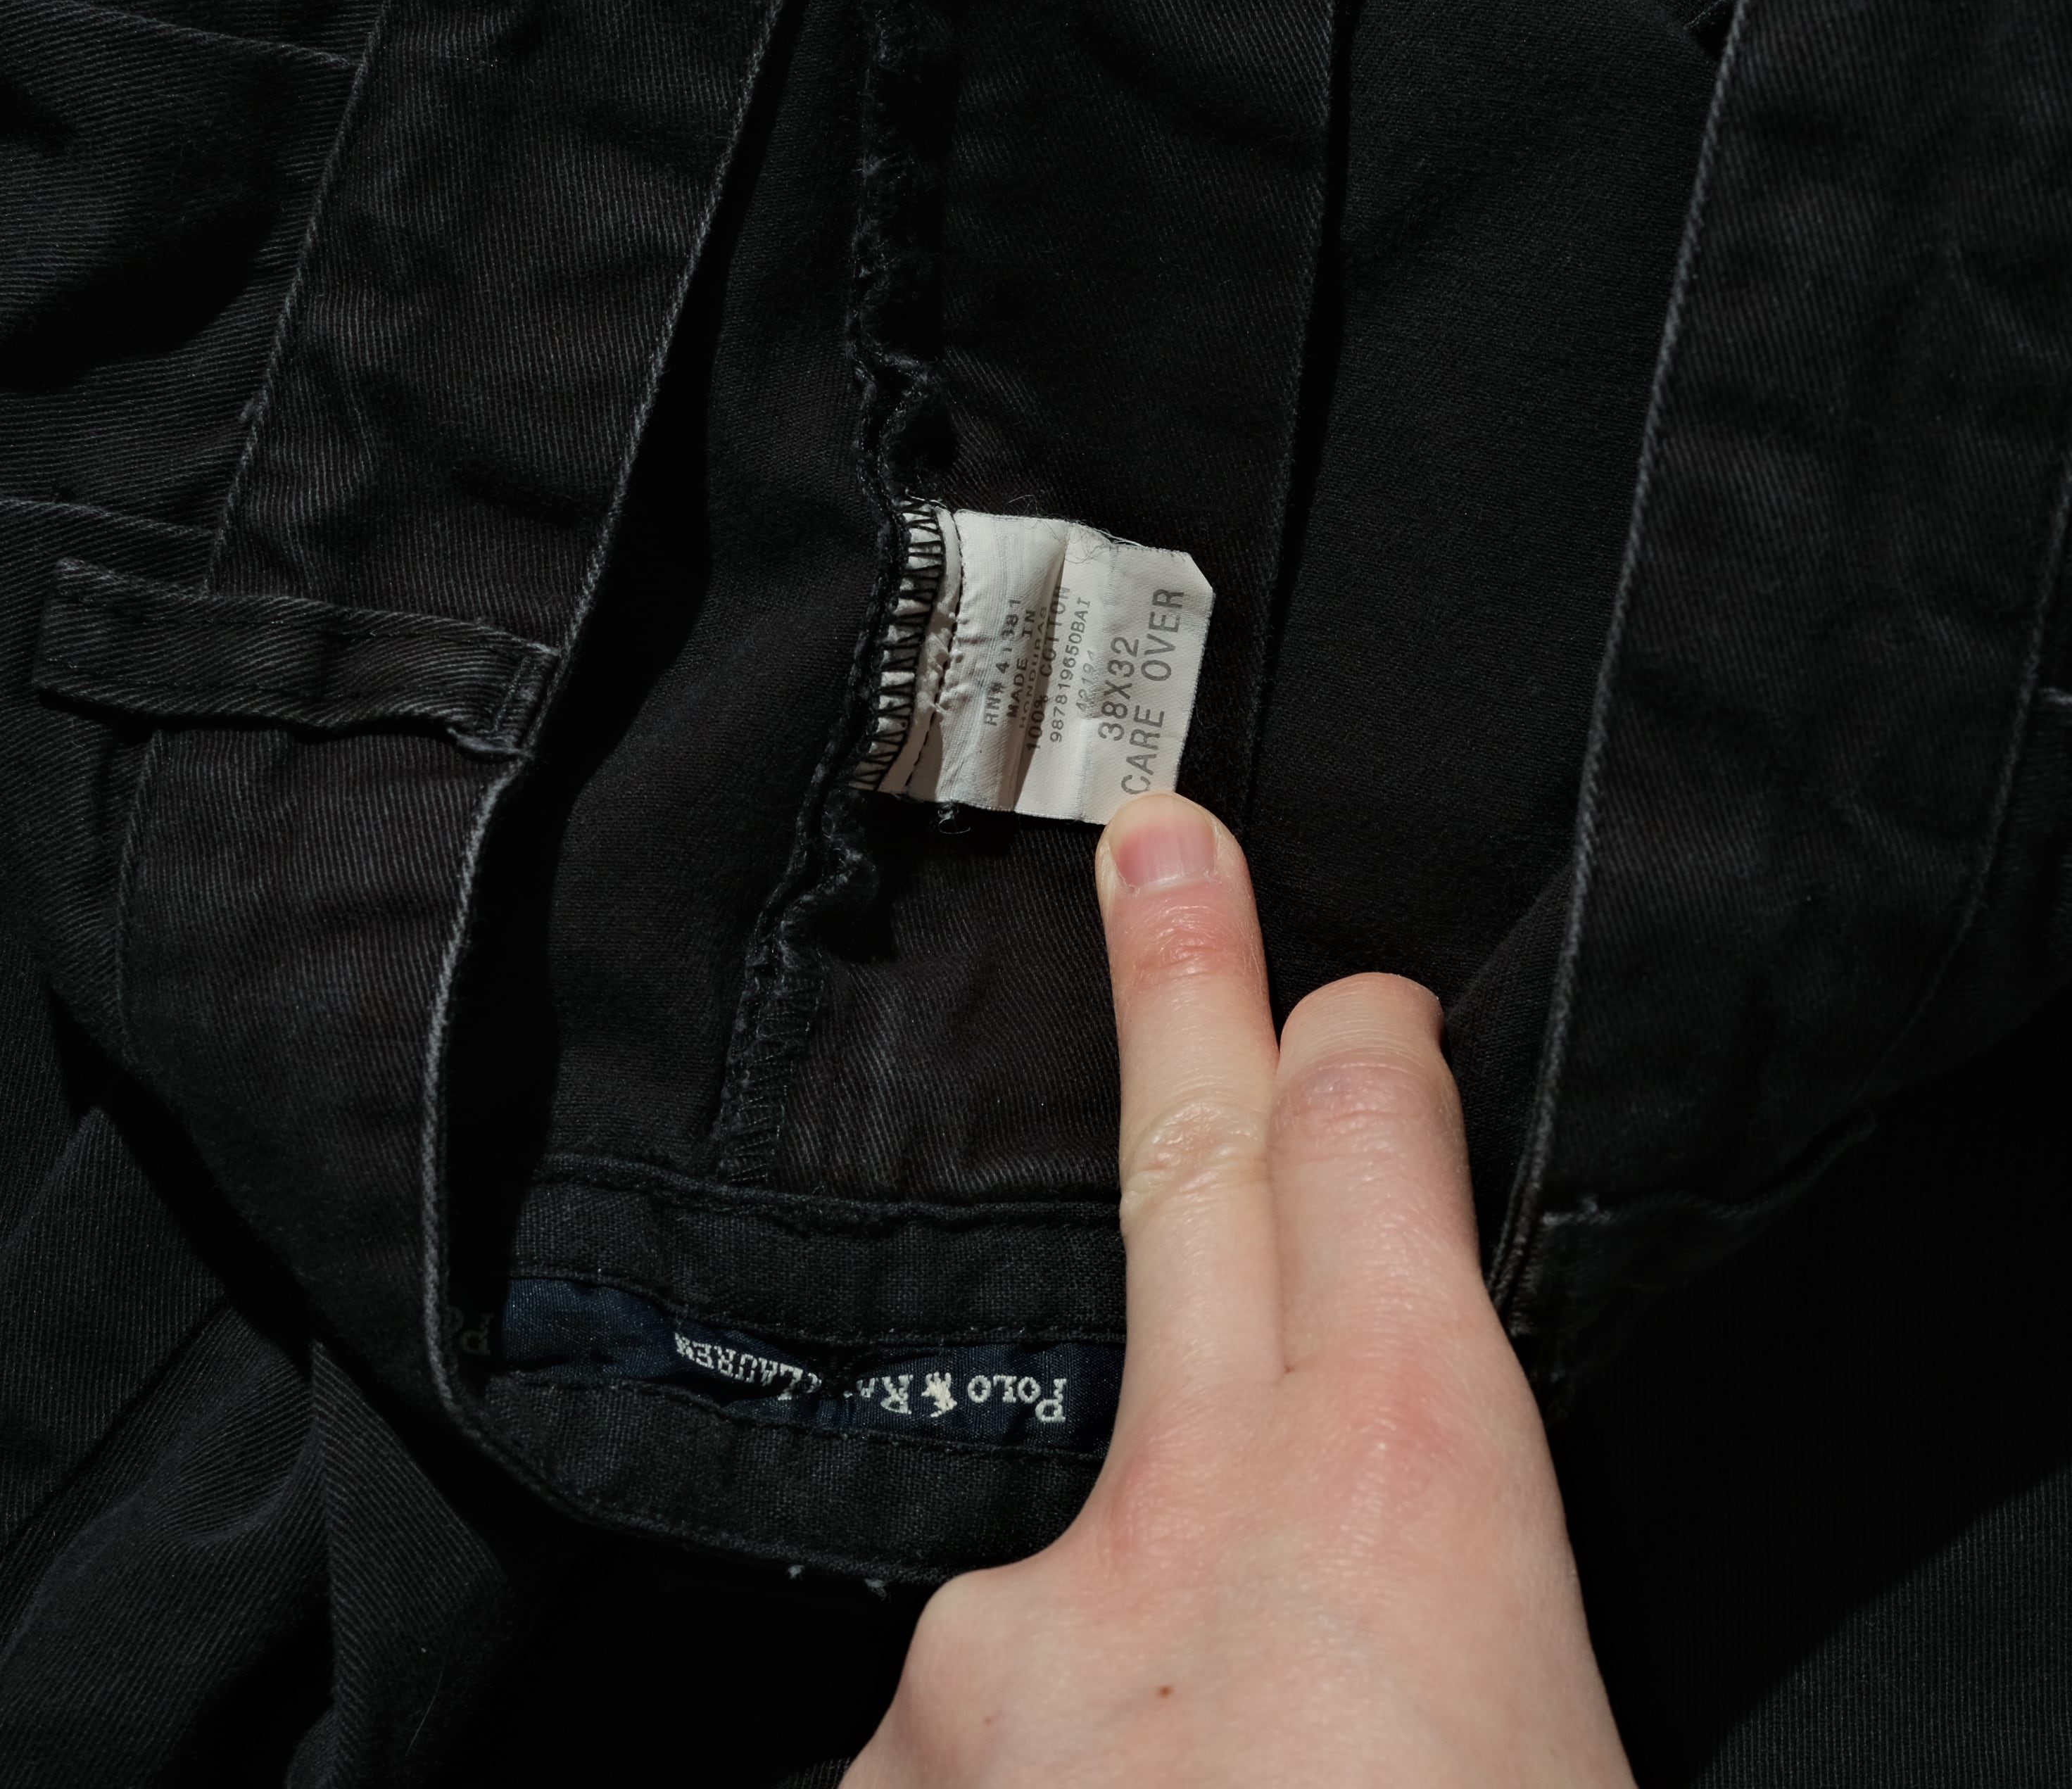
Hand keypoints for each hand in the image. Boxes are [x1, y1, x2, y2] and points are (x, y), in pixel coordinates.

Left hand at [844, 793, 1634, 1787]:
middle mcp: (1174, 1520)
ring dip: (1132, 1609)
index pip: (1368, 1154)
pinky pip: (983, 1717)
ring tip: (1206, 1759)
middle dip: (1179, 992)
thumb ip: (1459, 1579)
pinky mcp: (886, 1761)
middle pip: (1183, 1175)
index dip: (1359, 1045)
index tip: (1352, 999)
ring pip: (1072, 1540)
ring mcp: (998, 1634)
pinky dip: (1043, 1760)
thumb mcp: (1551, 1724)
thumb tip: (1419, 1578)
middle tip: (1152, 842)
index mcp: (1401, 1502)